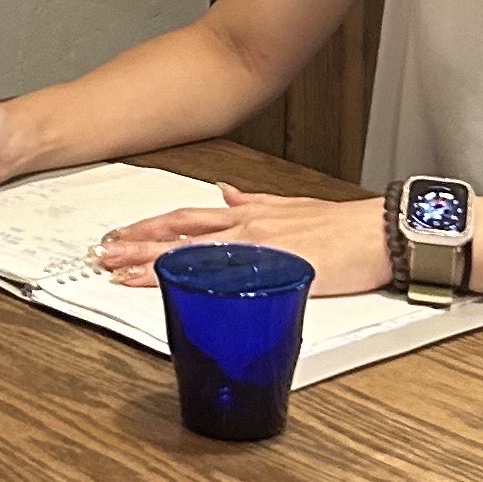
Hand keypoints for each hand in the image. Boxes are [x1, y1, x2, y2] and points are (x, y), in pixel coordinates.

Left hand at [95, 188, 391, 292]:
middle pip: (180, 235)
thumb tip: (226, 192)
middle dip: (137, 244)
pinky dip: (200, 282)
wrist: (380, 232)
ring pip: (194, 254)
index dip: (150, 226)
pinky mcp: (278, 270)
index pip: (186, 219)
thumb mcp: (292, 207)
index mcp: (248, 216)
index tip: (120, 233)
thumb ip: (254, 202)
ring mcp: (259, 248)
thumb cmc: (343, 227)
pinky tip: (178, 289)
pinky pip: (229, 276)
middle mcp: (246, 228)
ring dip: (154, 264)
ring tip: (120, 272)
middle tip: (102, 253)